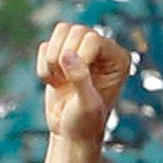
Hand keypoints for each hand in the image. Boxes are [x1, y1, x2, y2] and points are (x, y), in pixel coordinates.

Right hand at [38, 23, 131, 144]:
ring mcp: (83, 50)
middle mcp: (104, 50)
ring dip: (52, 59)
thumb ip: (80, 78)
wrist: (71, 133)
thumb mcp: (87, 104)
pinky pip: (46, 46)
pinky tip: (55, 83)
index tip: (78, 81)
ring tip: (59, 80)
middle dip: (63, 57)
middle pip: (75, 30)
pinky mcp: (63, 55)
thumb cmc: (86, 122)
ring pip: (61, 31)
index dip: (79, 57)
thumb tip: (67, 54)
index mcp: (119, 59)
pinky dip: (44, 66)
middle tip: (65, 81)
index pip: (92, 38)